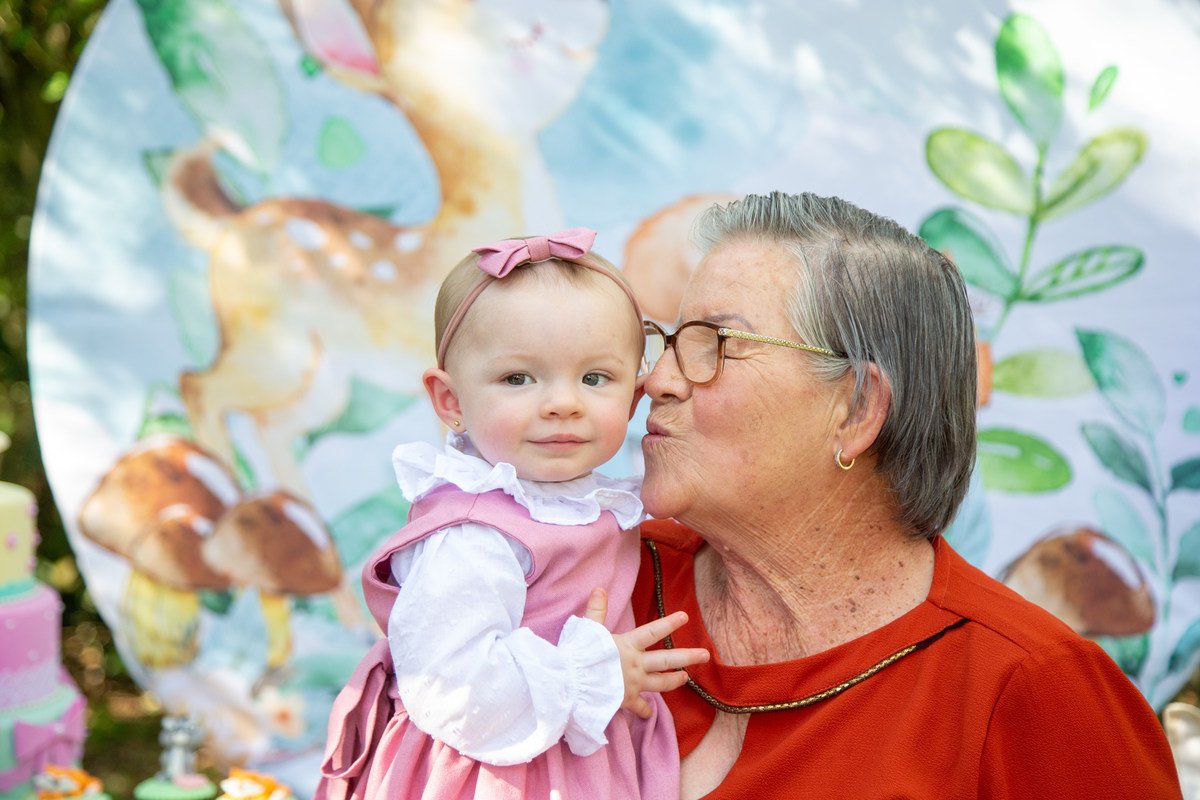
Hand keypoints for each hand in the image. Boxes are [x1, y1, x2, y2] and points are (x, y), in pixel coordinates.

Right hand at [585, 588, 709, 718]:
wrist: (572, 684)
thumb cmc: (579, 655)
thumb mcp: (588, 630)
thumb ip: (597, 611)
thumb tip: (599, 589)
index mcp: (628, 646)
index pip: (652, 631)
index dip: (669, 623)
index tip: (685, 617)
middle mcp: (635, 664)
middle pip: (667, 660)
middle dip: (688, 656)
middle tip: (705, 655)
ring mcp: (633, 684)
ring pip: (661, 683)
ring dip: (674, 681)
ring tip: (686, 678)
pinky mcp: (626, 701)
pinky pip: (641, 707)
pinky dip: (645, 710)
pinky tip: (649, 713)